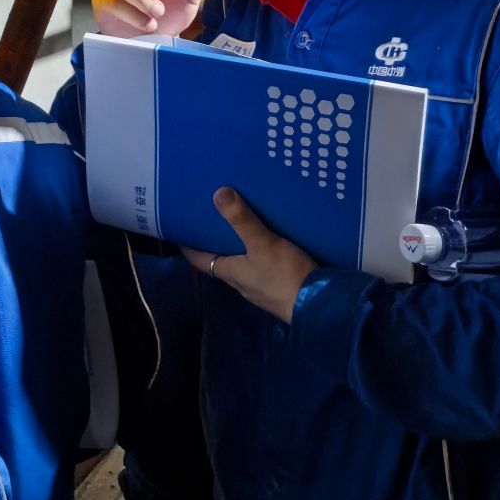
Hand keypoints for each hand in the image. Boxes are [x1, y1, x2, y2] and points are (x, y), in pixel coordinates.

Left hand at [182, 187, 315, 322]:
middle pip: (221, 261)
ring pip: (243, 265)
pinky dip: (261, 256)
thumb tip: (217, 193)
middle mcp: (241, 282)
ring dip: (239, 250)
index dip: (188, 246)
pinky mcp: (279, 289)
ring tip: (241, 227)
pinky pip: (263, 269)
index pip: (199, 260)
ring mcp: (261, 288)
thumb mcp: (263, 244)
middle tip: (214, 220)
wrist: (320, 306)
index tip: (180, 230)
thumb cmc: (284, 276)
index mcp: (231, 273)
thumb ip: (242, 220)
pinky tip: (272, 244)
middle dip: (216, 243)